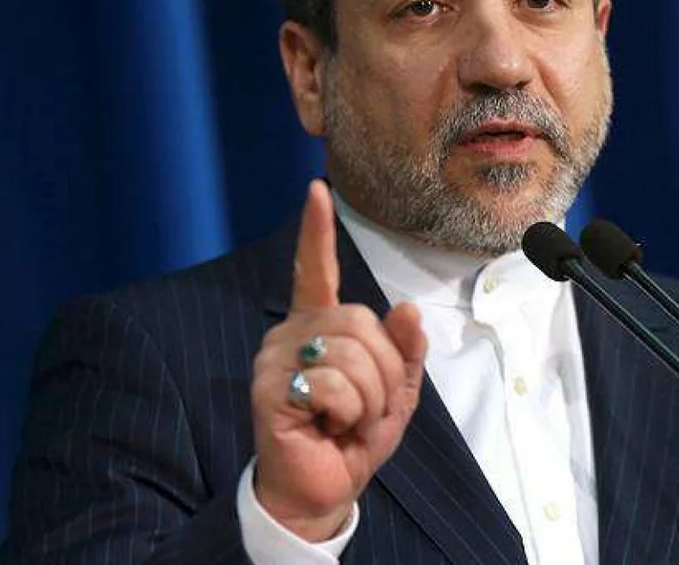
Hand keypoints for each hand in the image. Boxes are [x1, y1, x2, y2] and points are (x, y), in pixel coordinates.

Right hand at [251, 180, 427, 541]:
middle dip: (382, 370)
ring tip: (346, 419)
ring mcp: (276, 359)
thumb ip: (403, 351)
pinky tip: (328, 426)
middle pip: (361, 320)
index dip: (316, 232)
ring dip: (369, 397)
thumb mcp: (395, 391)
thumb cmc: (353, 436)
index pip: (316, 271)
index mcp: (319, 327)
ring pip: (352, 352)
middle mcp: (292, 333)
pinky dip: (350, 412)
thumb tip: (406, 309)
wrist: (324, 489)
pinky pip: (333, 383)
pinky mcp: (271, 388)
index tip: (316, 189)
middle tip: (364, 407)